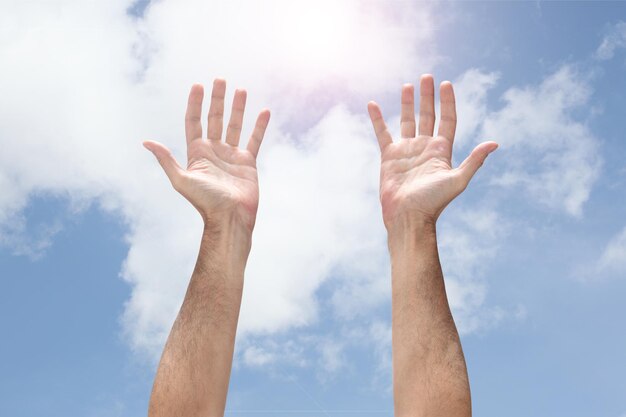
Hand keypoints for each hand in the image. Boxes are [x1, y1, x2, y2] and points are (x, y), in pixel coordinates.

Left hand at [144, 79, 269, 232]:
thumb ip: (166, 159)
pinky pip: (255, 140)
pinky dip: (260, 126)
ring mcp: (232, 156)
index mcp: (197, 153)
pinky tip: (263, 111)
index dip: (195, 104)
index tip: (197, 86)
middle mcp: (214, 151)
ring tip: (240, 89)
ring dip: (238, 107)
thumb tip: (146, 141)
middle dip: (217, 99)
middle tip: (220, 79)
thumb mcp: (182, 180)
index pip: (194, 122)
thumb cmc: (205, 202)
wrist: (230, 218)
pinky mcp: (248, 163)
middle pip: (214, 119)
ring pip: (235, 125)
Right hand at [368, 74, 497, 230]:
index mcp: (442, 151)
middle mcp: (424, 147)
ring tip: (408, 86)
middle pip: (428, 116)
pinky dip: (377, 119)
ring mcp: (406, 151)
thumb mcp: (457, 180)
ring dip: (408, 103)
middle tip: (428, 76)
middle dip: (428, 96)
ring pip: (407, 121)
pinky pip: (382, 133)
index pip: (448, 120)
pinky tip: (373, 104)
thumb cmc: (433, 202)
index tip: (447, 84)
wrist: (408, 216)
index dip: (448, 102)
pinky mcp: (389, 156)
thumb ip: (474, 161)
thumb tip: (494, 143)